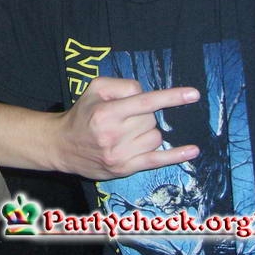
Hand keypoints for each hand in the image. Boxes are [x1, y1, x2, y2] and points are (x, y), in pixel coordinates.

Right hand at [56, 77, 199, 179]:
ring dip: (148, 131)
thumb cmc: (82, 113)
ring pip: (155, 137)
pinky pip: (157, 161)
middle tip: (127, 117)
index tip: (193, 94)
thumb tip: (145, 93)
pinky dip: (176, 156)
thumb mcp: (94, 88)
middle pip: (150, 120)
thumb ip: (121, 84)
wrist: (62, 145)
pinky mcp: (124, 169)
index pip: (145, 102)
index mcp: (106, 112)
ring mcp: (120, 154)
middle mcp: (113, 134)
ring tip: (129, 132)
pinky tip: (192, 150)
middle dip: (144, 115)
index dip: (170, 97)